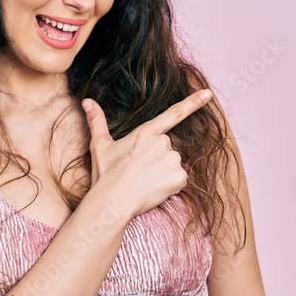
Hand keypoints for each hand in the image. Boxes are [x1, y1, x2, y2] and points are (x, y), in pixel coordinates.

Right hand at [81, 89, 212, 216]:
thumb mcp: (100, 145)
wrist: (112, 201)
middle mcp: (163, 142)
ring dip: (163, 173)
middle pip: (167, 149)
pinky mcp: (179, 177)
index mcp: (146, 132)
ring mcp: (172, 159)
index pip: (174, 113)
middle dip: (157, 160)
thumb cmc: (105, 174)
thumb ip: (97, 121)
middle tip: (138, 172)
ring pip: (173, 165)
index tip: (209, 94)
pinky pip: (180, 180)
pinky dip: (170, 186)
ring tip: (144, 182)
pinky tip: (154, 190)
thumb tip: (86, 101)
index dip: (193, 102)